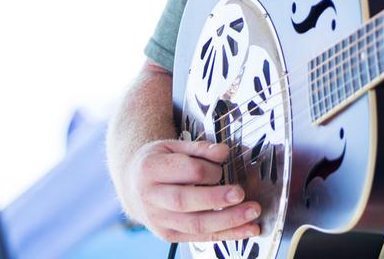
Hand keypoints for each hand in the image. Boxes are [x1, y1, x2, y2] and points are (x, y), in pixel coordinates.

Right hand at [125, 138, 260, 242]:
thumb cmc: (158, 162)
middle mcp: (151, 198)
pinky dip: (226, 235)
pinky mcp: (169, 235)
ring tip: (251, 215)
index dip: (209, 169)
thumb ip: (200, 148)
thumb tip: (223, 152)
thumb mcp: (173, 145)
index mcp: (150, 169)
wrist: (133, 184)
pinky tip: (245, 230)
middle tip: (241, 194)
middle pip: (187, 201)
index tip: (224, 164)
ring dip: (227, 222)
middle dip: (217, 199)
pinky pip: (200, 237)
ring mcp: (158, 220)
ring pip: (195, 225)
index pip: (186, 171)